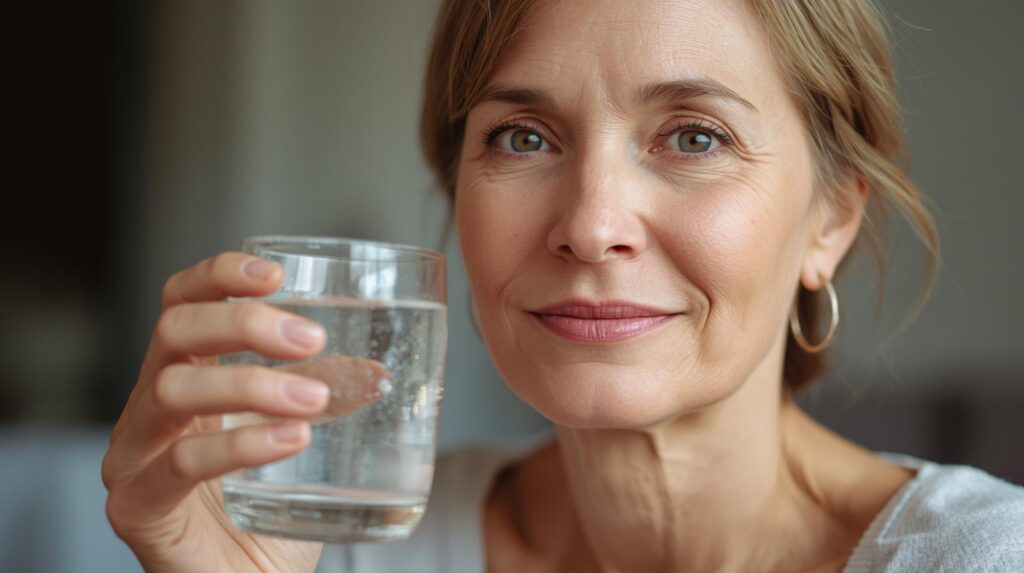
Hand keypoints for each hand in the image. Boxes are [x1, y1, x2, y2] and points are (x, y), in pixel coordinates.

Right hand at [103, 253, 331, 572]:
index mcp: (184, 374)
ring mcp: (134, 456)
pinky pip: (179, 463)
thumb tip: (377, 367)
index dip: (219, 275)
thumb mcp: (299, 434)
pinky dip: (239, 444)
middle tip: (310, 339)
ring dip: (250, 384)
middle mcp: (149, 407)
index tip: (275, 275)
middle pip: (173, 330)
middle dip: (243, 323)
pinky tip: (289, 439)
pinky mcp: (137, 508)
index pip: (181, 301)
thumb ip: (324, 394)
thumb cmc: (272, 509)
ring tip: (315, 399)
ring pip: (172, 388)